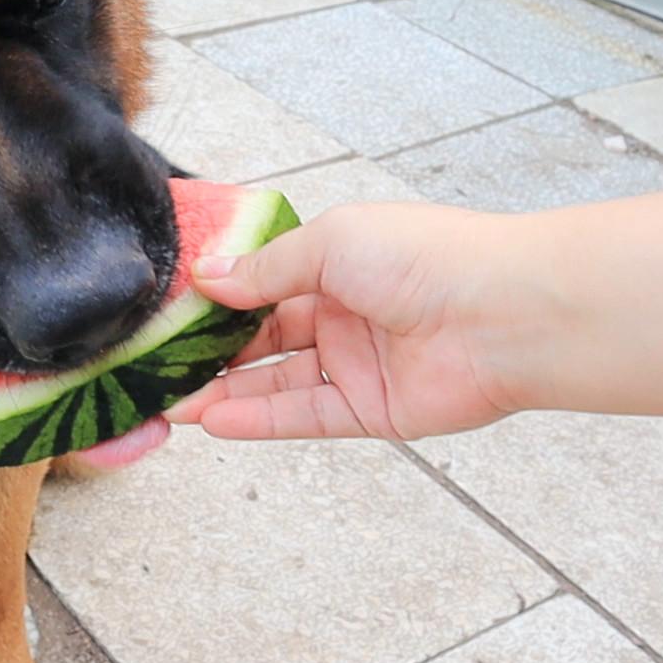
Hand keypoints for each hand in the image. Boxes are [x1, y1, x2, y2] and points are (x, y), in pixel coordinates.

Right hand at [166, 203, 538, 440]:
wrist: (505, 314)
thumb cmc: (427, 257)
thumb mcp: (330, 243)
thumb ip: (265, 269)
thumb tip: (207, 278)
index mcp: (338, 261)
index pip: (263, 282)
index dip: (219, 297)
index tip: (168, 310)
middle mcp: (344, 312)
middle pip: (264, 337)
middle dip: (212, 351)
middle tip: (157, 364)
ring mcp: (357, 363)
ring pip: (277, 381)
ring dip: (225, 390)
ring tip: (171, 401)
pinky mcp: (371, 410)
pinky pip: (305, 416)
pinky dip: (260, 419)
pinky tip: (215, 419)